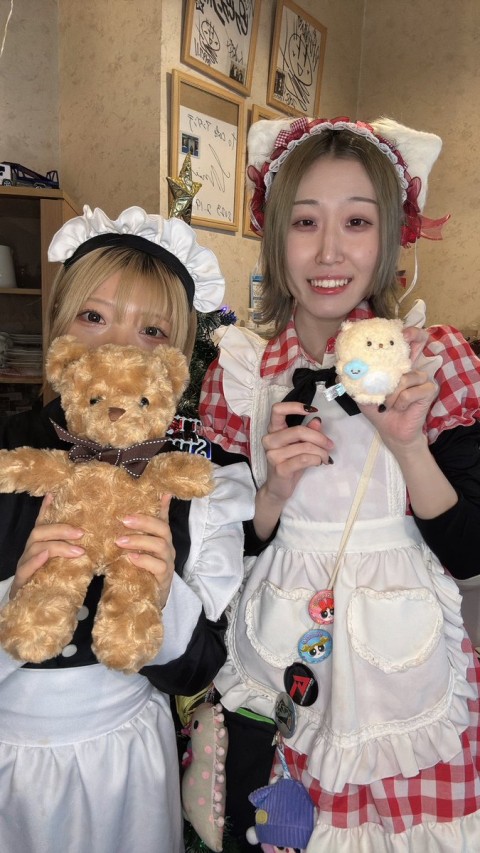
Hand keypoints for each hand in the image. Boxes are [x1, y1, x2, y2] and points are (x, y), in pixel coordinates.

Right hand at [10, 493, 84, 599]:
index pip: (42, 523)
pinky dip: (36, 560)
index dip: (46, 508)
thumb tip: (88, 536)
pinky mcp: (20, 581)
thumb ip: (70, 550)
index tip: (54, 494)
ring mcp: (24, 565)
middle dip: (61, 530)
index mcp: (39, 545)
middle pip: (39, 532)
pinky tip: (46, 556)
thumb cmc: (48, 583)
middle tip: (82, 533)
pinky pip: (26, 568)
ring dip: (57, 546)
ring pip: (35, 547)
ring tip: (76, 550)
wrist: (27, 609)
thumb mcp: (61, 564)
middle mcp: (30, 552)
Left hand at [115, 494, 174, 607]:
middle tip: (123, 520)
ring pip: (160, 546)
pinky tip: (131, 557)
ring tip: (119, 541)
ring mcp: (168, 562)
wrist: (149, 597)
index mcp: (162, 537)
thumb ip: (142, 528)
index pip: (162, 517)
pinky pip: (159, 566)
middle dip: (143, 522)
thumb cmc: (143, 568)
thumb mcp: (140, 546)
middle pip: (163, 529)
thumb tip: (146, 503)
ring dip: (139, 541)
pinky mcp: (165, 577)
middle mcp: (167, 547)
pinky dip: (144, 560)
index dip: (156, 507)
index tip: (143, 499)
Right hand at [262, 402, 334, 503]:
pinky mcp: (280, 469)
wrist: (278, 489)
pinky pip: (304, 459)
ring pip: (305, 447)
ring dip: (321, 452)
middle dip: (319, 438)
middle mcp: (269, 440)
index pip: (277, 410)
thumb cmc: (290, 464)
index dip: (295, 406)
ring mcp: (273, 455)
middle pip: (299, 430)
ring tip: (326, 458)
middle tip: (330, 445)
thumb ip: (308, 432)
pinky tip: (319, 463)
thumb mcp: (300, 446)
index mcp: (273, 430)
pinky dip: (317, 459)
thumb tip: (317, 420)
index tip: (312, 410)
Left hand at [359, 327, 436, 451]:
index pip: (405, 343)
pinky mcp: (428, 391)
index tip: (399, 329)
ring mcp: (422, 379)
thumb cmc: (379, 411)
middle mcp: (411, 368)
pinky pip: (410, 392)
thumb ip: (355, 380)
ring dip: (391, 393)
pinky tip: (399, 407)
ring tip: (386, 403)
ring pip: (405, 377)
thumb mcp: (362, 394)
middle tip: (406, 335)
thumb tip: (339, 369)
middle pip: (421, 342)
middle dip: (414, 335)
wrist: (391, 432)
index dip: (406, 332)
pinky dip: (400, 401)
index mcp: (397, 366)